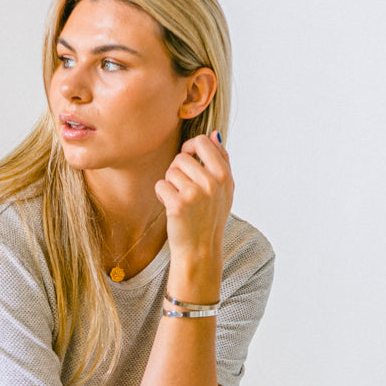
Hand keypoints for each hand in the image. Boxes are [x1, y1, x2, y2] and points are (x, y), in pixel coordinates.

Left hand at [154, 131, 233, 260]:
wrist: (200, 250)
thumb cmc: (210, 218)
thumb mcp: (225, 190)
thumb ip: (222, 161)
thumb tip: (215, 135)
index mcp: (224, 176)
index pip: (204, 141)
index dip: (191, 146)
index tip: (188, 157)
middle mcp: (212, 183)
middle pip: (182, 157)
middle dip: (178, 169)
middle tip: (183, 187)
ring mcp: (195, 194)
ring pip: (170, 171)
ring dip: (170, 184)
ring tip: (179, 199)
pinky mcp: (178, 205)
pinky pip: (160, 185)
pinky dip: (161, 195)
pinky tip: (171, 207)